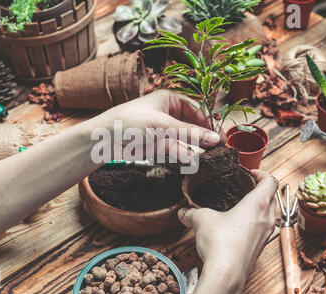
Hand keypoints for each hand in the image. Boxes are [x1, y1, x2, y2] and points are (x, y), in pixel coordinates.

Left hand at [93, 90, 225, 157]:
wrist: (105, 139)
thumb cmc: (130, 122)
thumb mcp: (163, 125)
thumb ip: (189, 133)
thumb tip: (215, 139)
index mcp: (170, 99)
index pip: (197, 109)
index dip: (209, 122)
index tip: (221, 136)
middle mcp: (169, 114)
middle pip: (194, 125)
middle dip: (205, 137)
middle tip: (221, 148)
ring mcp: (165, 131)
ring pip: (187, 139)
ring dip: (197, 148)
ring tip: (212, 157)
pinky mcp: (159, 146)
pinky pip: (177, 150)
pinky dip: (185, 155)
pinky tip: (195, 161)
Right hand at [178, 170, 277, 293]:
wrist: (226, 274)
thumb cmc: (222, 244)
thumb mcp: (202, 219)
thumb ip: (192, 212)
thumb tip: (183, 212)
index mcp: (258, 204)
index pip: (271, 181)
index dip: (262, 173)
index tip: (250, 173)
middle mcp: (266, 218)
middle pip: (271, 197)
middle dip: (258, 189)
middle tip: (243, 187)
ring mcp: (265, 235)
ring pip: (268, 214)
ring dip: (257, 207)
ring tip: (238, 206)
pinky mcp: (259, 248)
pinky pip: (261, 229)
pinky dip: (252, 223)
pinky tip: (234, 227)